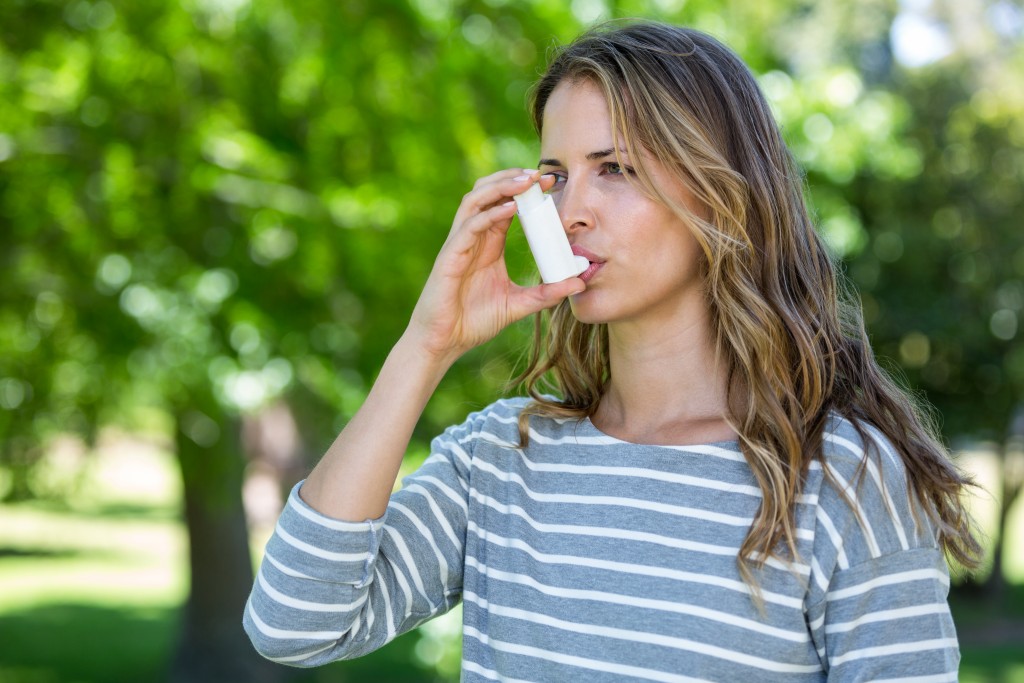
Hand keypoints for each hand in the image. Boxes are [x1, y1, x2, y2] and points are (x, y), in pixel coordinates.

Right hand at [405, 168, 585, 364]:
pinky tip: (510, 208)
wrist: (445, 342)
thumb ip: (545, 293)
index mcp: (488, 244)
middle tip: (541, 174)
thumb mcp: (518, 305)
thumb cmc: (474, 321)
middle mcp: (473, 238)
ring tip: (526, 181)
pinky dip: (490, 214)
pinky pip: (469, 227)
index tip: (551, 183)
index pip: (506, 205)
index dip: (526, 190)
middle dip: (513, 178)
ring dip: (501, 186)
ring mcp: (459, 244)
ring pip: (475, 200)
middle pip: (488, 193)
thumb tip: (578, 285)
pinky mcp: (450, 256)